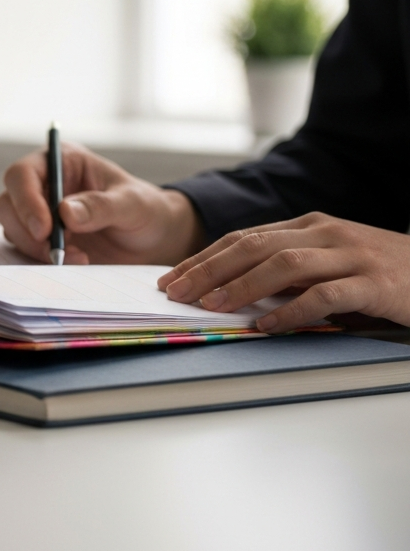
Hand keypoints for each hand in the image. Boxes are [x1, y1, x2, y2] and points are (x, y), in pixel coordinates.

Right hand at [0, 143, 203, 264]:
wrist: (155, 240)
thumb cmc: (146, 210)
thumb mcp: (132, 204)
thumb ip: (101, 206)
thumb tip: (65, 212)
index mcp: (61, 162)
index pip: (23, 174)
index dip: (25, 200)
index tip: (44, 229)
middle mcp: (44, 185)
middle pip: (8, 203)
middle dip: (26, 230)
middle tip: (54, 252)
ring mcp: (40, 214)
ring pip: (12, 229)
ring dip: (36, 249)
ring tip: (78, 259)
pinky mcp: (43, 242)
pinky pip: (26, 251)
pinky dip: (42, 260)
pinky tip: (74, 263)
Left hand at [157, 212, 409, 331]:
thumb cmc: (378, 271)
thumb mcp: (327, 262)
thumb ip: (286, 269)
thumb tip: (230, 289)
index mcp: (306, 225)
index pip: (241, 237)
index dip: (203, 258)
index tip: (172, 278)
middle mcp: (323, 232)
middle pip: (253, 246)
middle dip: (208, 270)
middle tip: (177, 293)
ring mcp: (350, 255)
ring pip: (283, 265)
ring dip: (241, 287)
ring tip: (211, 306)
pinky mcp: (375, 283)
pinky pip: (325, 295)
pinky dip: (291, 311)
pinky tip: (267, 325)